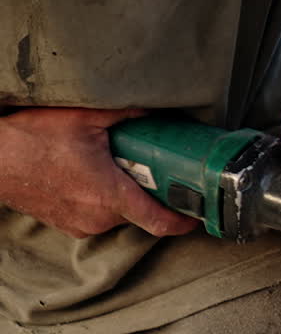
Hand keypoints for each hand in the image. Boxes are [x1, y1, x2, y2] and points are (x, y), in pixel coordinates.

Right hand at [0, 107, 197, 238]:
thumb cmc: (30, 140)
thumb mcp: (83, 118)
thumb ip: (125, 114)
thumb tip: (154, 108)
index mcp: (110, 196)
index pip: (160, 222)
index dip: (184, 222)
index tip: (197, 216)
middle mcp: (99, 218)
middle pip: (141, 212)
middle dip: (150, 193)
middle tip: (151, 169)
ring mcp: (81, 225)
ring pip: (119, 214)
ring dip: (123, 195)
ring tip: (114, 167)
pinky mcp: (67, 225)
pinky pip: (97, 216)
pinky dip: (102, 200)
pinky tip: (91, 176)